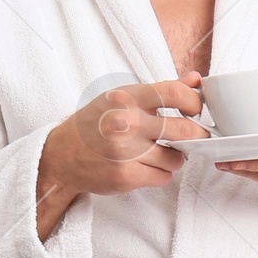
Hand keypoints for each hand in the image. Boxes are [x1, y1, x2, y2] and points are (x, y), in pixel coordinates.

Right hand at [36, 73, 208, 239]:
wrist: (61, 154)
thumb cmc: (95, 123)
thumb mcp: (123, 97)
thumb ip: (160, 90)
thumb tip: (195, 80)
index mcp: (128, 98)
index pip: (175, 92)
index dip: (194, 101)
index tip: (195, 109)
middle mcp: (127, 123)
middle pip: (185, 130)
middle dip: (195, 135)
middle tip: (192, 136)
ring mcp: (126, 152)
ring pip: (176, 159)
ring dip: (173, 157)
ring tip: (157, 152)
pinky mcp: (126, 176)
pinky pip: (163, 177)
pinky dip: (159, 173)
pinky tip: (145, 165)